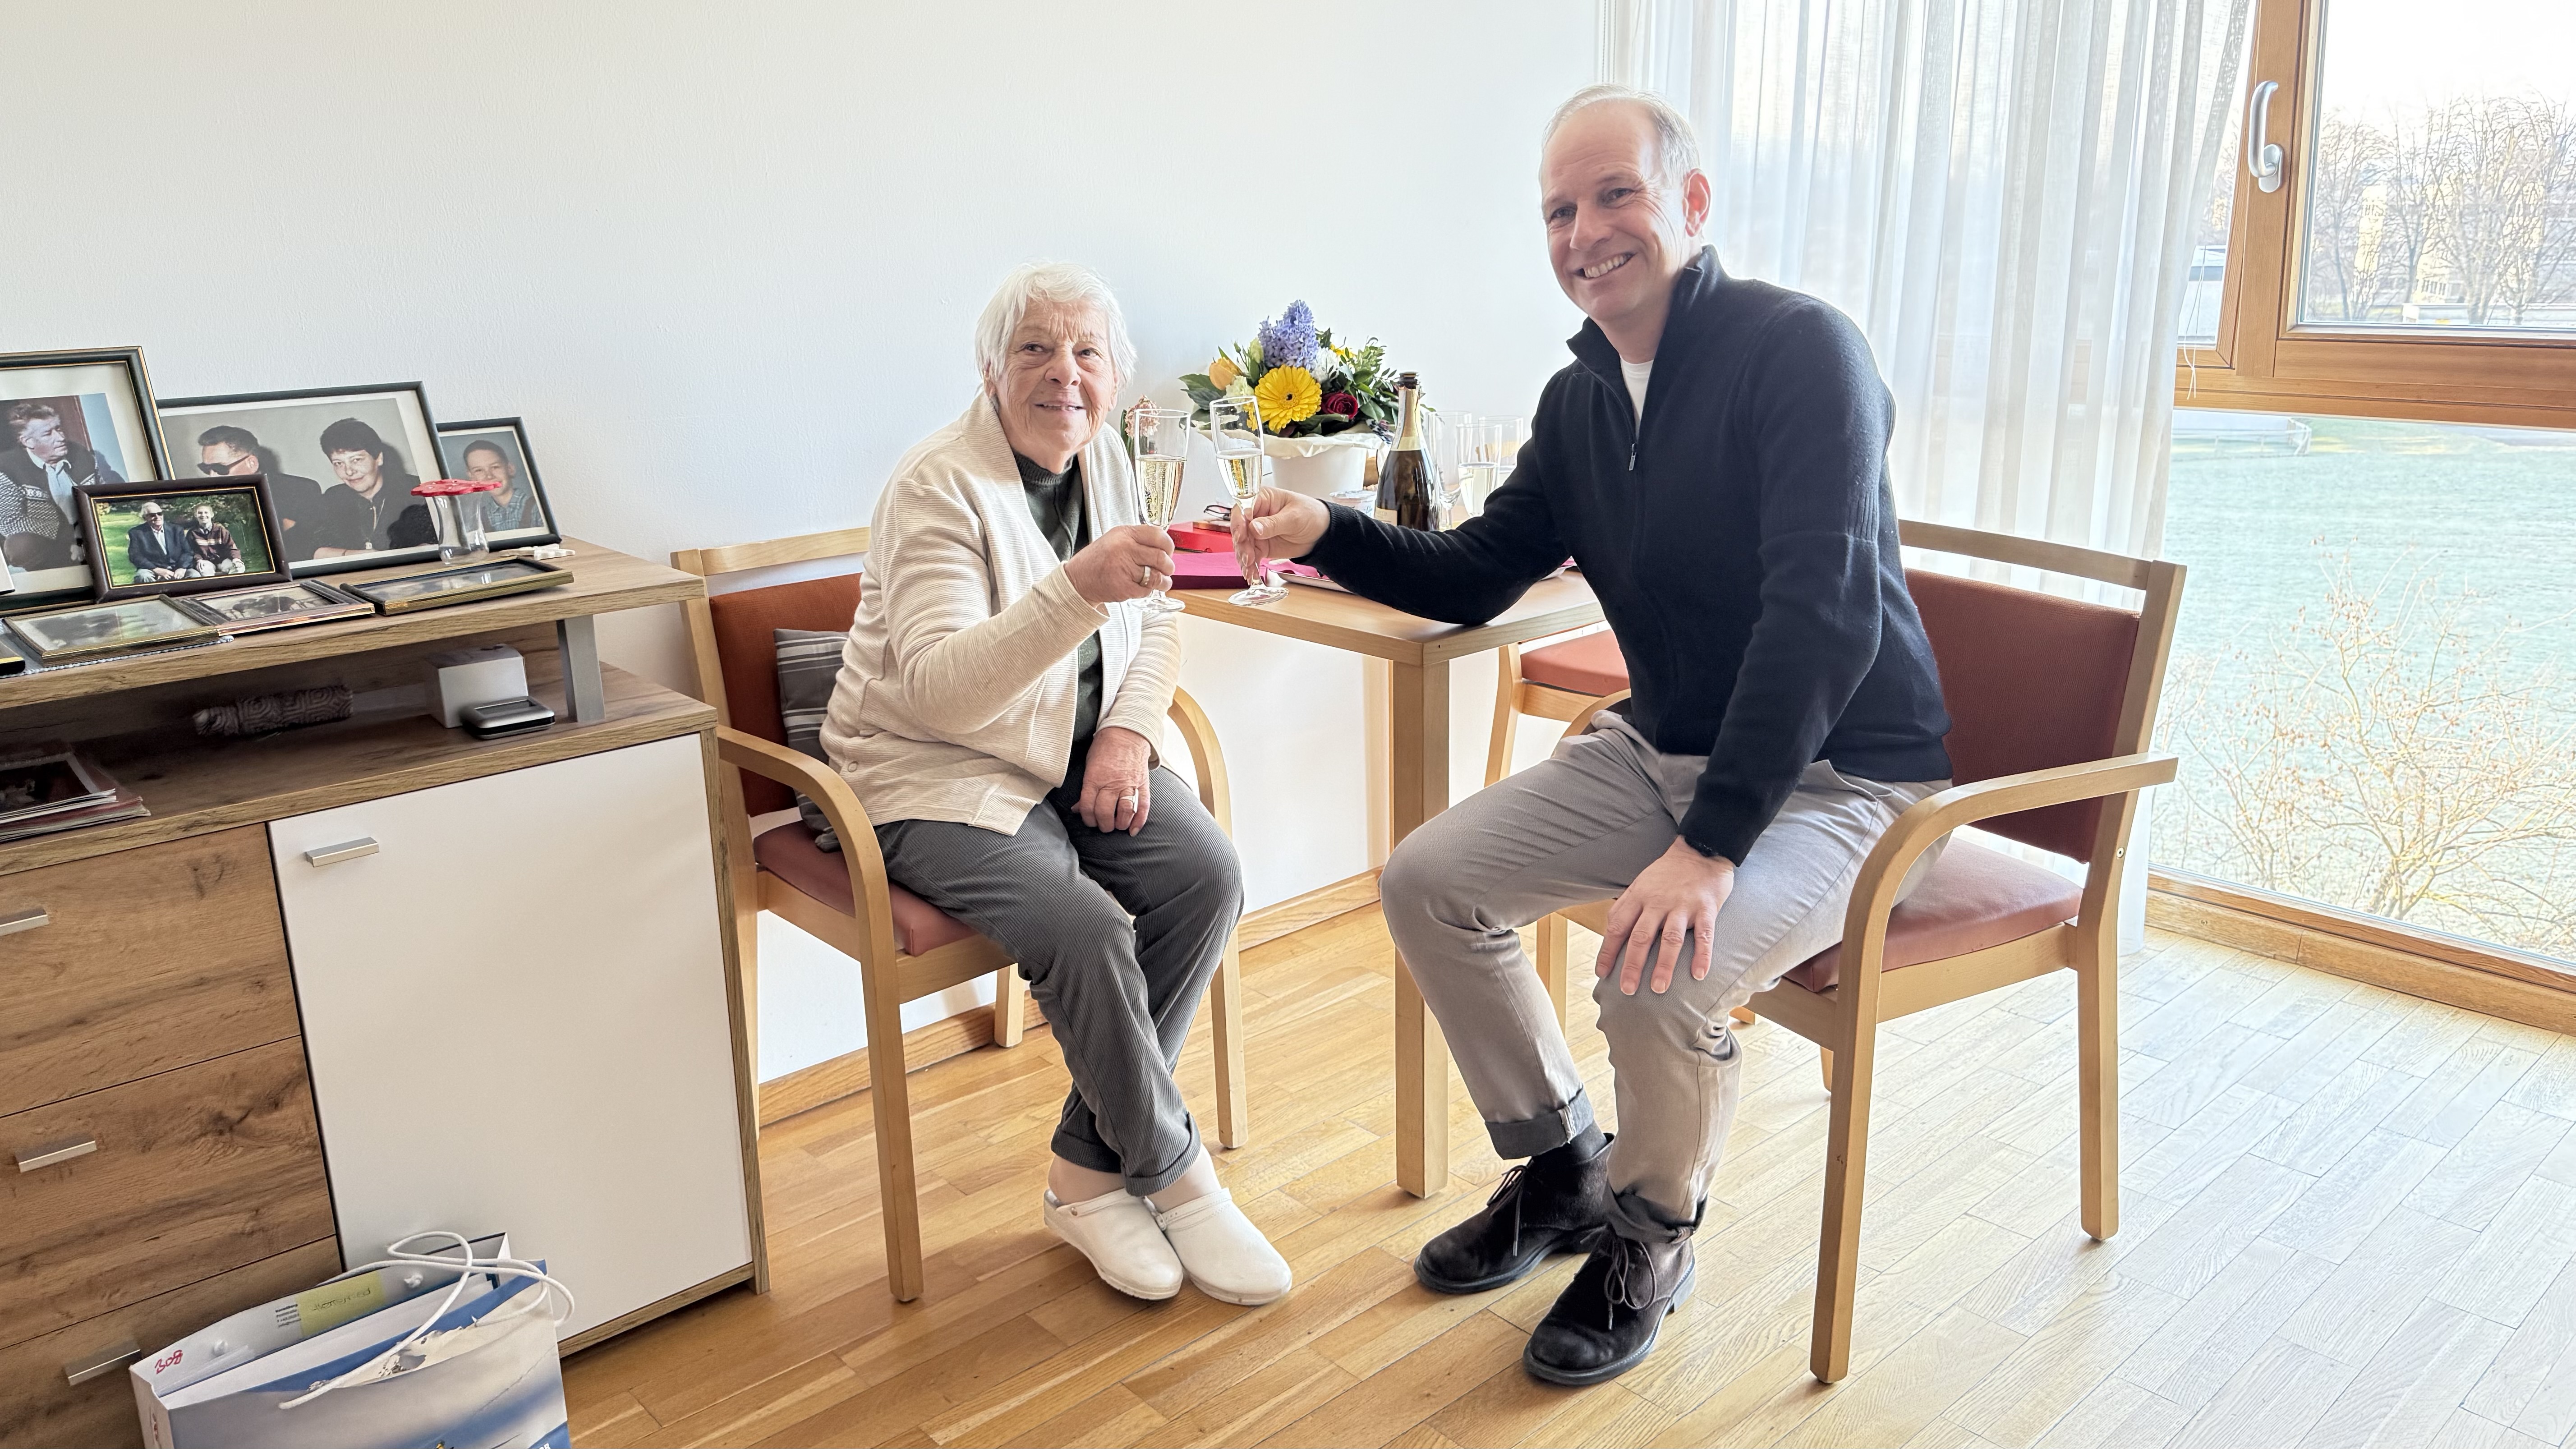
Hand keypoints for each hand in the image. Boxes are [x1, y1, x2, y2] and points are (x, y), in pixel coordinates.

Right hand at [1065, 524, 1175, 603]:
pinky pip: (1147, 590)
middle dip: (1168, 566)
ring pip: (1157, 576)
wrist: (1078, 579)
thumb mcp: (1115, 539)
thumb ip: (1137, 540)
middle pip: (1160, 557)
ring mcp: (1124, 568)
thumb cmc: (1098, 560)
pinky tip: (1141, 588)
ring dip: (1163, 581)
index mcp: (1125, 534)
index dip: (1168, 545)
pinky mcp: (1124, 587)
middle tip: (1166, 569)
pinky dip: (1148, 591)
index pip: (1158, 535)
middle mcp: (1125, 549)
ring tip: (1160, 581)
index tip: (1168, 552)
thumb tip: (1163, 547)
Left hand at [1075, 726, 1152, 833]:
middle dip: (1103, 824)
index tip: (1089, 820)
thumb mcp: (1089, 764)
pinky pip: (1143, 806)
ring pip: (1125, 812)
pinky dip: (1139, 821)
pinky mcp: (1142, 784)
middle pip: (1105, 812)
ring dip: (1120, 824)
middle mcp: (1112, 783)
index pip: (1088, 806)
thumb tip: (1078, 808)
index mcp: (1095, 778)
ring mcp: (1129, 784)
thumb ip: (1085, 788)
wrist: (1127, 732)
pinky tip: (1133, 830)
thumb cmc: (1105, 747)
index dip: (1087, 818)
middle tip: (1103, 825)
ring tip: (1117, 825)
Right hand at [1231, 486, 1328, 584]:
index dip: (1239, 523)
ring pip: (1243, 545)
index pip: (1243, 508)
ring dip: (1244, 558)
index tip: (1241, 536)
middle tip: (1248, 557)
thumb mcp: (1294, 517)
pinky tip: (1251, 573)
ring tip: (1249, 569)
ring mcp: (1256, 531)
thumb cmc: (1310, 515)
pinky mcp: (1260, 546)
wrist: (1321, 533)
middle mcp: (1255, 514)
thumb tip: (1254, 528)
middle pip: (1240, 529)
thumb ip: (1273, 523)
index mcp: (1262, 499)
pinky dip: (1250, 566)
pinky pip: (1251, 556)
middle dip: (1242, 545)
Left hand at [1596, 839, 1736, 994]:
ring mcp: (1682, 905)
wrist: (1702, 849)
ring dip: (1663, 965)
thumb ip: (1627, 907)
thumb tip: (1610, 934)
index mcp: (1638, 897)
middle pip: (1641, 936)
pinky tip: (1699, 974)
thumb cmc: (1668, 873)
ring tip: (1658, 988)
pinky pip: (1704, 935)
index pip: (1618, 927)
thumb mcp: (1641, 884)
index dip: (1608, 951)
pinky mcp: (1706, 908)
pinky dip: (1702, 955)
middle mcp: (1658, 902)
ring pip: (1670, 939)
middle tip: (1627, 990)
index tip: (1602, 973)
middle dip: (1632, 965)